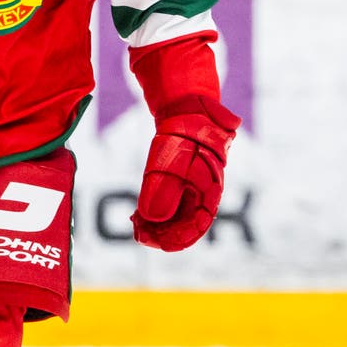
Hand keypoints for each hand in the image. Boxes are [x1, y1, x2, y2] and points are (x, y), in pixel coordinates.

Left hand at [132, 100, 238, 251]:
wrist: (190, 104)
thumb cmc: (188, 124)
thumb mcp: (173, 151)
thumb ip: (164, 184)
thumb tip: (152, 217)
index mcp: (211, 186)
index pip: (199, 223)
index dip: (179, 237)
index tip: (155, 242)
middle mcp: (204, 192)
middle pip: (186, 225)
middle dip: (163, 234)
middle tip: (138, 234)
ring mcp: (192, 188)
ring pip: (177, 217)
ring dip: (157, 226)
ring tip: (135, 224)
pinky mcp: (180, 184)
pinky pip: (170, 206)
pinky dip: (154, 214)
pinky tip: (138, 215)